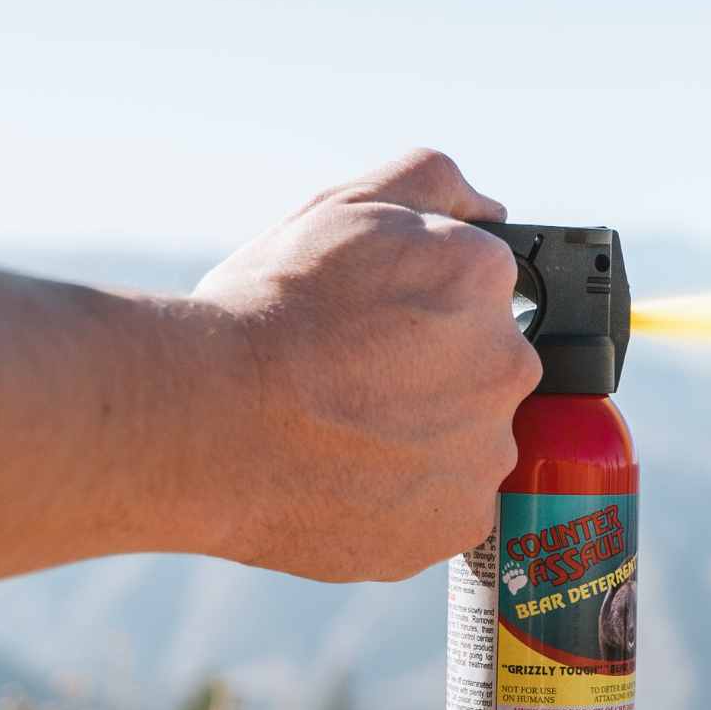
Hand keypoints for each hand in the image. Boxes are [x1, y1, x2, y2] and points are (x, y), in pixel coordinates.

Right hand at [190, 148, 539, 581]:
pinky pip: (442, 510)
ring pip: (466, 446)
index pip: (480, 294)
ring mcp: (486, 453)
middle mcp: (507, 365)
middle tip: (350, 384)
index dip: (421, 310)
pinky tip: (346, 483)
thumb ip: (432, 184)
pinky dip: (404, 503)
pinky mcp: (459, 525)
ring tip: (340, 438)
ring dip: (421, 442)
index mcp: (484, 279)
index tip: (375, 328)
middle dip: (430, 377)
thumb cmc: (263, 313)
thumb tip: (489, 210)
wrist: (203, 423)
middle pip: (481, 372)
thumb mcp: (341, 206)